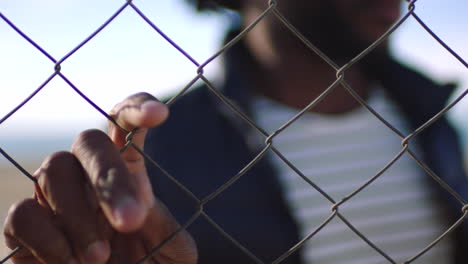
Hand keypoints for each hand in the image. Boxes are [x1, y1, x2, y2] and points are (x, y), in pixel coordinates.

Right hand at [3, 93, 196, 263]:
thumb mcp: (171, 252)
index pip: (124, 125)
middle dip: (108, 176)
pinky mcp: (24, 228)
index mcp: (128, 174)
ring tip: (100, 257)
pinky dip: (47, 238)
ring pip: (53, 170)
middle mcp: (88, 176)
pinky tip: (70, 262)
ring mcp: (54, 198)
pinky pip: (23, 213)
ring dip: (79, 216)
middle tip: (130, 220)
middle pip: (88, 142)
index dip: (137, 108)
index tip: (160, 114)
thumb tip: (141, 202)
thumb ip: (163, 226)